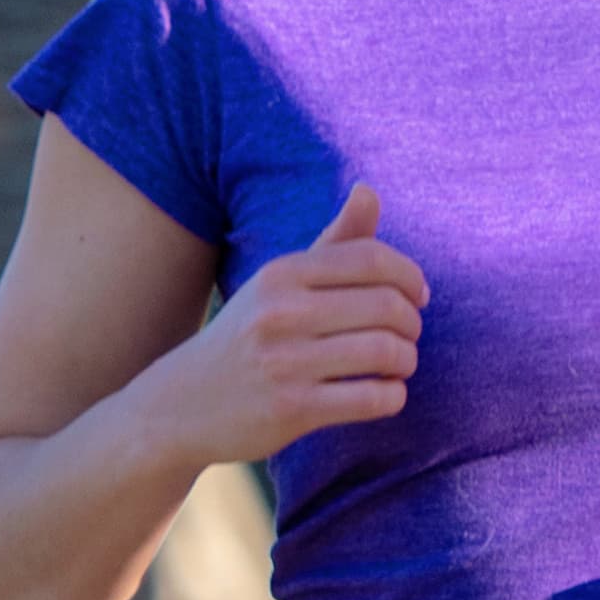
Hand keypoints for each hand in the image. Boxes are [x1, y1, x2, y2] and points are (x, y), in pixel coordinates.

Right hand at [184, 183, 426, 455]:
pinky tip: (384, 393)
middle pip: (387, 305)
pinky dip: (393, 396)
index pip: (372, 258)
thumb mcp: (280, 283)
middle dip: (412, 322)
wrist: (181, 404)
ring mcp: (284, 362)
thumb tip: (369, 190)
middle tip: (407, 336)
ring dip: (406, 360)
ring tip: (398, 365)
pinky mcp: (291, 409)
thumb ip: (333, 241)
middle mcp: (280, 312)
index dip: (410, 277)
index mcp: (281, 273)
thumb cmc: (249, 335)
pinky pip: (373, 399)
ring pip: (386, 352)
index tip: (417, 297)